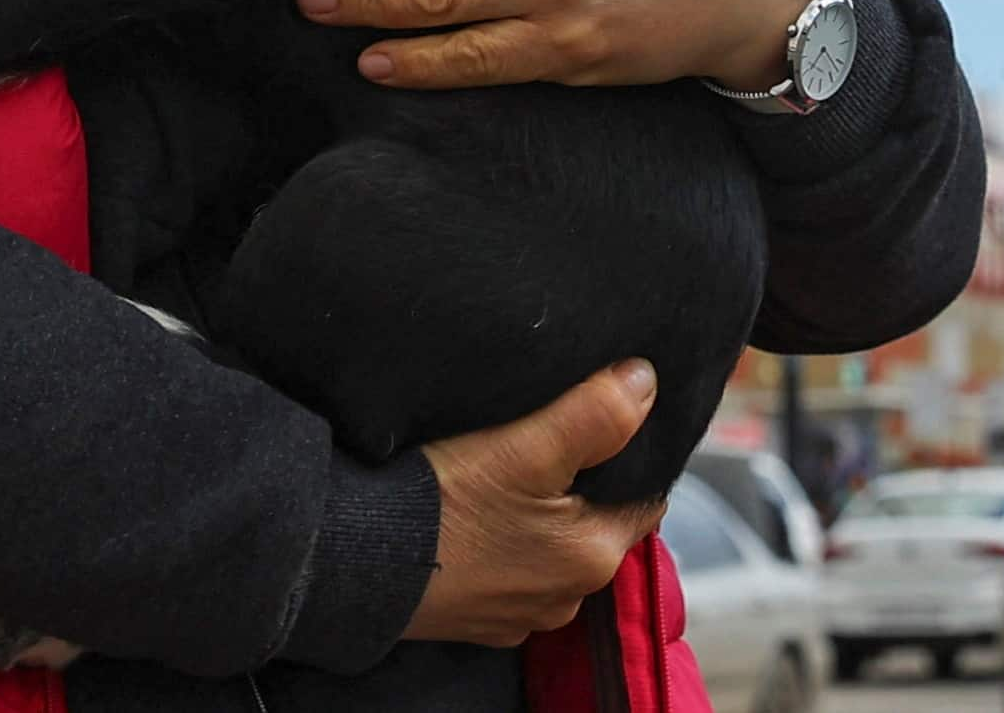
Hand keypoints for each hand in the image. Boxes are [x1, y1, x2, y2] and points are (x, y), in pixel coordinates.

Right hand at [406, 361, 665, 645]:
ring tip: (497, 482)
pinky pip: (505, 580)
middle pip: (591, 527)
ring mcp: (520, 617)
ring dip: (535, 525)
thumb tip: (646, 379)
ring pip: (547, 555)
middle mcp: (567, 597)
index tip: (594, 426)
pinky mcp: (476, 624)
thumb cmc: (443, 502)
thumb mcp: (522, 448)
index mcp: (594, 555)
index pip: (640, 498)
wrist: (356, 560)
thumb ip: (593, 415)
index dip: (624, 459)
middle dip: (575, 491)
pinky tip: (469, 526)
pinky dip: (497, 554)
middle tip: (536, 446)